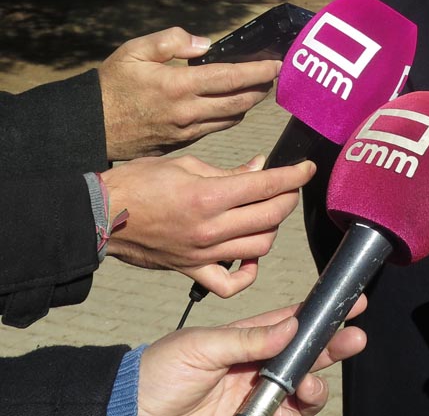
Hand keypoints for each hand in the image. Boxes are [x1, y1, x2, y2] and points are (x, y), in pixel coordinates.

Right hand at [99, 27, 281, 159]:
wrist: (90, 126)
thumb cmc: (112, 85)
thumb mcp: (135, 51)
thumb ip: (172, 41)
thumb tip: (204, 43)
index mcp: (179, 86)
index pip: (232, 77)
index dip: (259, 70)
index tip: (278, 64)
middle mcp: (188, 112)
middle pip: (240, 101)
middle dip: (262, 87)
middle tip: (275, 75)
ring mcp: (186, 131)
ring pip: (232, 118)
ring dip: (249, 103)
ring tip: (259, 88)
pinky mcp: (181, 143)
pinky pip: (215, 129)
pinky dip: (231, 117)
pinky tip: (233, 106)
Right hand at [103, 155, 314, 297]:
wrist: (100, 214)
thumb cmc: (140, 182)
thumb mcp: (187, 164)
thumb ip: (230, 171)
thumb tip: (261, 167)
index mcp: (209, 195)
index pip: (268, 186)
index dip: (295, 175)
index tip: (307, 168)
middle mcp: (210, 228)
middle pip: (271, 217)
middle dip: (288, 198)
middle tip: (287, 187)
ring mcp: (201, 253)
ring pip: (260, 248)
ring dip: (271, 230)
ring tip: (266, 215)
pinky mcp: (190, 270)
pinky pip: (228, 284)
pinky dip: (246, 275)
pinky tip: (249, 258)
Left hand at [136, 297, 367, 415]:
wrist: (130, 414)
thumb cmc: (158, 372)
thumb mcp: (201, 346)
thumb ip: (248, 339)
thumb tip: (291, 326)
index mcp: (246, 339)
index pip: (291, 322)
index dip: (321, 313)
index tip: (352, 303)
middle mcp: (257, 366)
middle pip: (306, 354)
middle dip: (333, 346)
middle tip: (354, 339)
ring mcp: (256, 397)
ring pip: (303, 389)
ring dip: (315, 384)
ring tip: (308, 386)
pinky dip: (299, 410)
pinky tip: (298, 402)